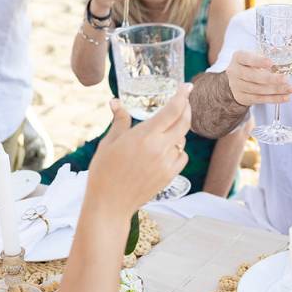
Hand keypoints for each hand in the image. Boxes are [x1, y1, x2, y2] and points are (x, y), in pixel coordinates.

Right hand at [85, 85, 191, 218]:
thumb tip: (115, 101)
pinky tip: (165, 151)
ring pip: (182, 139)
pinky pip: (181, 156)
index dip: (182, 96)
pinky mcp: (170, 176)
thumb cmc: (104, 172)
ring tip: (163, 132)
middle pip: (184, 122)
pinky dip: (177, 150)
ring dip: (178, 131)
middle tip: (184, 101)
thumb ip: (119, 120)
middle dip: (186, 108)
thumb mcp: (109, 143)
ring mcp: (167, 163)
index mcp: (144, 135)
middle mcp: (160, 147)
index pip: (172, 110)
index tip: (187, 86)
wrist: (109, 205)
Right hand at [224, 51, 291, 106]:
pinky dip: (274, 99)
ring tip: (290, 88)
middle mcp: (235, 72)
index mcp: (238, 57)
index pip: (247, 58)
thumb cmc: (250, 64)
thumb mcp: (257, 54)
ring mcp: (237, 86)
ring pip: (258, 90)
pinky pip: (260, 99)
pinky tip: (285, 97)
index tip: (271, 63)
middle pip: (253, 77)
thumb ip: (274, 52)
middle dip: (271, 79)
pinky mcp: (243, 98)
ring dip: (276, 90)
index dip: (258, 61)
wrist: (235, 80)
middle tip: (285, 79)